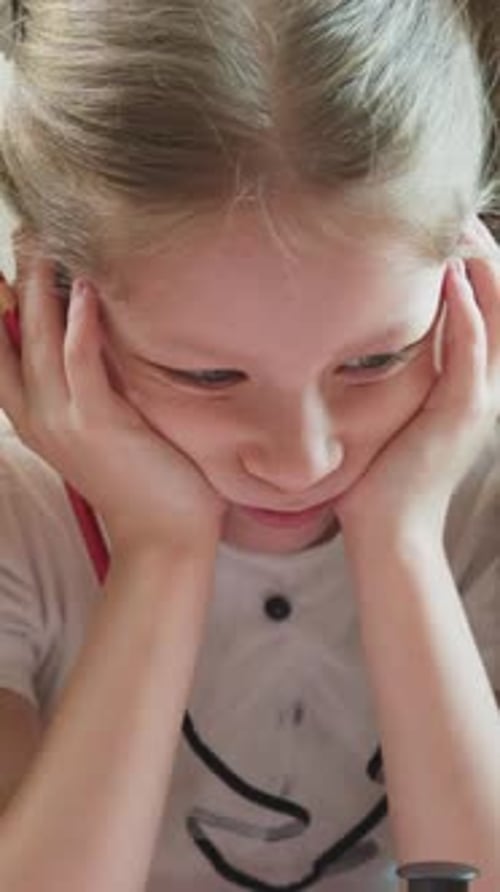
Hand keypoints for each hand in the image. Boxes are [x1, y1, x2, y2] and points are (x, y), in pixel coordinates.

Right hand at [0, 245, 226, 552]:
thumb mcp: (98, 427)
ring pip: (39, 342)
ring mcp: (66, 421)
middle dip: (12, 282)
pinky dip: (79, 326)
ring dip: (39, 290)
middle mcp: (39, 416)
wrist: (163, 534)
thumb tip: (90, 338)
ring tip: (44, 243)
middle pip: (9, 336)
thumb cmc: (141, 476)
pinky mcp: (100, 424)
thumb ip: (85, 387)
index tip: (4, 264)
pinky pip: (81, 364)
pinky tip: (85, 290)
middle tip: (22, 231)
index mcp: (35, 416)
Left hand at [333, 217, 499, 545]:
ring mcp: (478, 400)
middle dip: (484, 253)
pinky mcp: (461, 414)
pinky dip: (468, 315)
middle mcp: (484, 386)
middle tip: (458, 213)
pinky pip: (472, 354)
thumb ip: (394, 372)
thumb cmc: (380, 473)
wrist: (387, 530)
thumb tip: (361, 334)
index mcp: (468, 383)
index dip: (474, 265)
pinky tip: (453, 280)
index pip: (486, 308)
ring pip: (498, 319)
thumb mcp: (391, 410)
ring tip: (461, 228)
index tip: (443, 228)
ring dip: (483, 269)